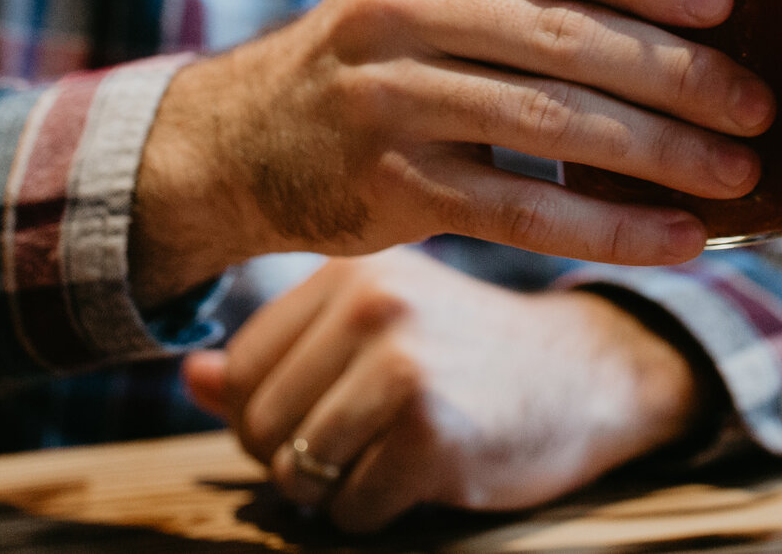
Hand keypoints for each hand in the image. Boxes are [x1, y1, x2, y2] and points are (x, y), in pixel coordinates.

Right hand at [131, 0, 774, 304]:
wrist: (245, 141)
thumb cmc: (382, 52)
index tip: (725, 5)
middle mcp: (398, 9)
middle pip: (569, 39)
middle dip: (680, 76)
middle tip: (758, 105)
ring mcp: (389, 100)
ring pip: (554, 125)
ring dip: (662, 155)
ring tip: (736, 174)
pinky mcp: (392, 188)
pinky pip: (524, 211)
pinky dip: (611, 228)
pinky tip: (677, 240)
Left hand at [182, 248, 705, 532]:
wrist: (587, 377)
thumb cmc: (470, 355)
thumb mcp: (379, 332)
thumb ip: (285, 352)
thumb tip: (195, 378)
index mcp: (350, 269)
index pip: (244, 369)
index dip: (275, 413)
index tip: (337, 409)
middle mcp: (372, 304)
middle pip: (261, 425)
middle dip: (300, 458)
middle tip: (366, 444)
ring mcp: (401, 365)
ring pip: (299, 471)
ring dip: (339, 490)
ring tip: (393, 456)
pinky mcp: (430, 430)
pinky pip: (353, 509)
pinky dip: (380, 512)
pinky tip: (427, 474)